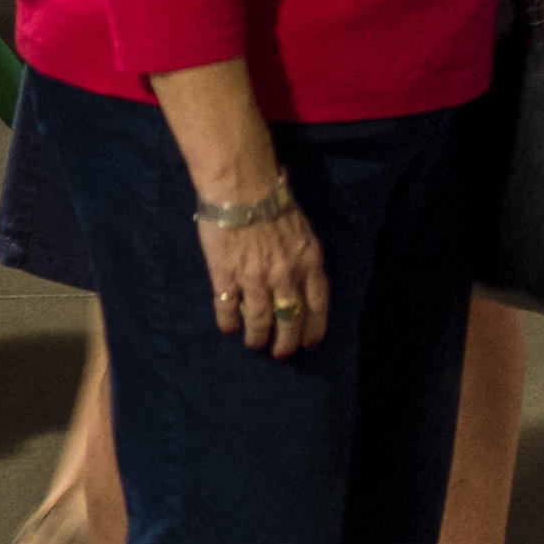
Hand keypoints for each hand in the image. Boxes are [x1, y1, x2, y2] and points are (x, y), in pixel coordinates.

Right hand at [197, 188, 330, 356]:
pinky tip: (229, 328)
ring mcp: (255, 279)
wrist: (242, 189)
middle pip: (290, 319)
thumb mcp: (303, 231)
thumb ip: (303, 258)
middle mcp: (286, 275)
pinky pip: (228, 309)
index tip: (309, 343)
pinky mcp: (226, 278)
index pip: (318, 305)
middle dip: (286, 342)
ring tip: (254, 344)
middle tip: (281, 353)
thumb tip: (301, 280)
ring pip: (260, 320)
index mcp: (309, 262)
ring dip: (257, 337)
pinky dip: (228, 323)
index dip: (314, 328)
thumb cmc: (275, 203)